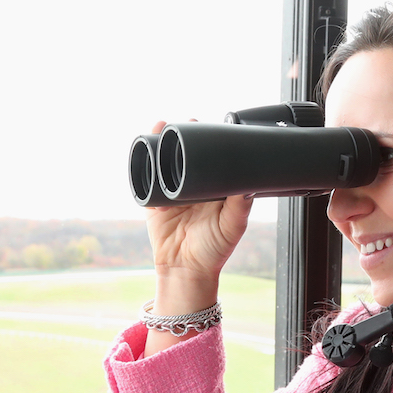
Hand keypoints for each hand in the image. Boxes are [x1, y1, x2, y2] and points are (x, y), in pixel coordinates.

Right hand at [144, 120, 252, 300]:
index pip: (212, 157)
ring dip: (160, 143)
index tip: (213, 125)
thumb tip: (248, 181)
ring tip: (161, 126)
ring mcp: (171, 191)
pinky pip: (146, 179)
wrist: (186, 270)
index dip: (211, 139)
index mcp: (213, 187)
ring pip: (164, 161)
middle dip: (183, 135)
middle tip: (187, 122)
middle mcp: (192, 185)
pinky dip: (144, 165)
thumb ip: (240, 204)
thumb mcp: (233, 226)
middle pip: (185, 153)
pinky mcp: (153, 200)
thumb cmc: (214, 250)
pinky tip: (146, 152)